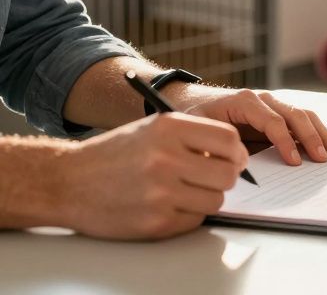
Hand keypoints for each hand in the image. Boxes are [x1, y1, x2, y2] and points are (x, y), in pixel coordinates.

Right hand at [56, 113, 247, 239]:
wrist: (65, 183)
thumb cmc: (113, 154)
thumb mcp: (152, 128)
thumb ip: (193, 136)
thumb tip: (235, 153)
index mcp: (168, 129)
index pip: (228, 139)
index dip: (236, 151)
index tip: (234, 158)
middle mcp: (166, 158)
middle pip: (228, 173)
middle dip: (225, 177)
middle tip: (212, 177)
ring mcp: (161, 193)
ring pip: (216, 200)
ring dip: (207, 197)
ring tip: (185, 191)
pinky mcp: (155, 222)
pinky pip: (195, 219)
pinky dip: (188, 215)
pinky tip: (167, 205)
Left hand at [177, 88, 326, 164]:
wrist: (191, 100)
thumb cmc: (194, 116)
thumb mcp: (198, 130)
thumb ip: (216, 146)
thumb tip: (236, 166)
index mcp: (245, 101)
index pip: (273, 121)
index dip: (286, 142)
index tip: (295, 163)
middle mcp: (263, 99)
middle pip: (295, 115)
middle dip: (312, 138)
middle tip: (324, 158)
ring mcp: (273, 103)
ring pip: (304, 114)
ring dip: (322, 133)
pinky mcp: (278, 111)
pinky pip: (303, 118)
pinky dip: (320, 130)